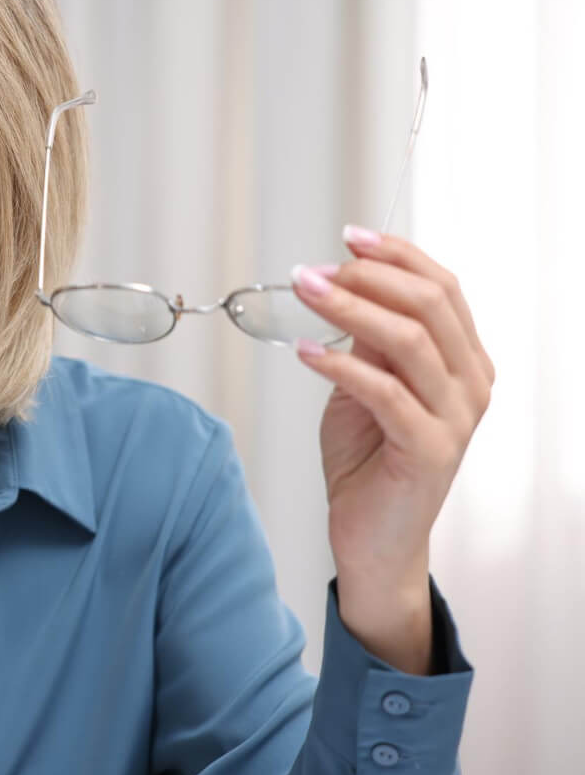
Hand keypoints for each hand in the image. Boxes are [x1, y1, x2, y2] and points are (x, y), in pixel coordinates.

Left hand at [289, 226, 493, 668]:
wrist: (374, 538)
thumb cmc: (369, 459)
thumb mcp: (366, 385)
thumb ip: (369, 341)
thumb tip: (348, 284)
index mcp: (465, 361)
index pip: (443, 288)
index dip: (397, 256)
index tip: (350, 236)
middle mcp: (472, 384)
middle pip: (430, 304)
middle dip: (368, 277)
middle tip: (314, 270)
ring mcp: (456, 418)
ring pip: (408, 341)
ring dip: (348, 309)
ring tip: (304, 293)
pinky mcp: (429, 450)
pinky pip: (384, 392)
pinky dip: (339, 365)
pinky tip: (303, 351)